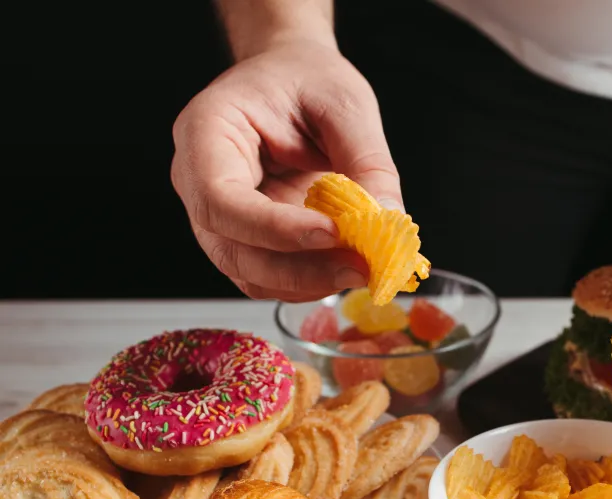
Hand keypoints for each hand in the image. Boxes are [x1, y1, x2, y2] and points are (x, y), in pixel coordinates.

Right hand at [171, 39, 399, 300]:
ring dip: (307, 282)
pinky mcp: (248, 239)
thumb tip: (388, 220)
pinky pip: (269, 276)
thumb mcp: (346, 104)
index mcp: (206, 131)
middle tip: (360, 268)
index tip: (331, 233)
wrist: (293, 79)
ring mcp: (220, 216)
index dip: (273, 227)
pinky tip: (346, 268)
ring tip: (361, 269)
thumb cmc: (306, 78)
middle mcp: (199, 179)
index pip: (219, 197)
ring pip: (249, 273)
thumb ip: (368, 162)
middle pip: (231, 249)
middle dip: (299, 269)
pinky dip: (309, 282)